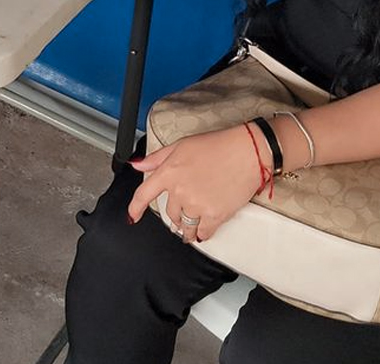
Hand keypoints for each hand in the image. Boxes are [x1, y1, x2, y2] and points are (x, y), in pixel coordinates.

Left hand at [126, 127, 264, 241]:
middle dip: (176, 213)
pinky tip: (204, 230)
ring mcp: (196, 205)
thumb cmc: (218, 145)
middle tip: (186, 208)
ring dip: (187, 227)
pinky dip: (202, 233)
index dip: (135, 208)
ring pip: (185, 225)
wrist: (247, 152)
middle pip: (170, 213)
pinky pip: (203, 233)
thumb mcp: (181, 145)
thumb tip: (138, 165)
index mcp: (169, 172)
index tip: (132, 216)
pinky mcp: (215, 215)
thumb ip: (157, 158)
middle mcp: (180, 190)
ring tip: (193, 223)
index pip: (144, 195)